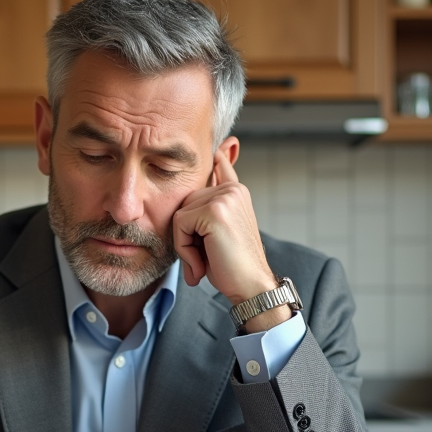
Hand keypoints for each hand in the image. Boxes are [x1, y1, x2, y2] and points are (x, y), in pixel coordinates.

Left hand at [172, 146, 288, 332]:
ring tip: (204, 261)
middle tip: (202, 259)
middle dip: (185, 234)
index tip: (222, 144)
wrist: (251, 286)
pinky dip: (185, 249)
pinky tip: (202, 264)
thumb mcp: (218, 233)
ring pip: (180, 214)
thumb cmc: (232, 266)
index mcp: (236, 192)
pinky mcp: (215, 211)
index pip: (218, 166)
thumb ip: (206, 213)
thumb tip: (198, 197)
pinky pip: (180, 225)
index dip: (218, 156)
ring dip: (184, 244)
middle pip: (184, 202)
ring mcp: (225, 198)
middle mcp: (232, 190)